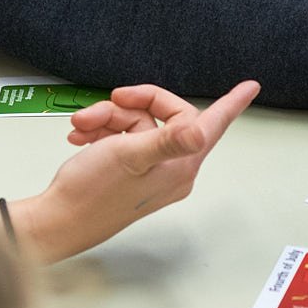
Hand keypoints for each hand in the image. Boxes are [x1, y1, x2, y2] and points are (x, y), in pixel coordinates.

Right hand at [7, 79, 257, 261]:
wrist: (57, 220)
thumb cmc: (91, 194)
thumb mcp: (129, 157)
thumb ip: (167, 141)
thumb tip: (201, 132)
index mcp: (180, 165)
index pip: (212, 125)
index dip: (232, 103)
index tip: (250, 86)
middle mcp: (170, 168)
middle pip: (161, 116)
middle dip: (126, 107)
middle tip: (102, 106)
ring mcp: (149, 170)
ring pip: (135, 124)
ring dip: (105, 119)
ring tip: (81, 126)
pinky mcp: (128, 172)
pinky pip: (122, 138)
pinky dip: (100, 132)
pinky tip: (81, 136)